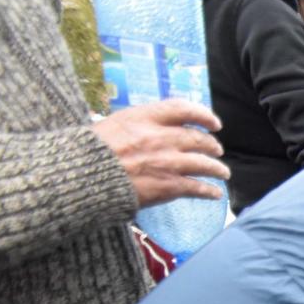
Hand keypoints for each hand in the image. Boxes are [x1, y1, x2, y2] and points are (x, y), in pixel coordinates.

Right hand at [92, 99, 228, 207]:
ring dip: (217, 169)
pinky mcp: (168, 185)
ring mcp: (167, 162)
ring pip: (204, 164)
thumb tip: (146, 128)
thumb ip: (135, 126)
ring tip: (223, 173)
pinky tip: (215, 194)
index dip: (203, 115)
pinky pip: (197, 187)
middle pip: (197, 139)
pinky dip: (209, 191)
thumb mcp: (110, 126)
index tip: (214, 123)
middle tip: (217, 150)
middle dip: (212, 145)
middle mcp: (160, 137)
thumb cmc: (88, 152)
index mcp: (143, 117)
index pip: (183, 109)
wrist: (80, 178)